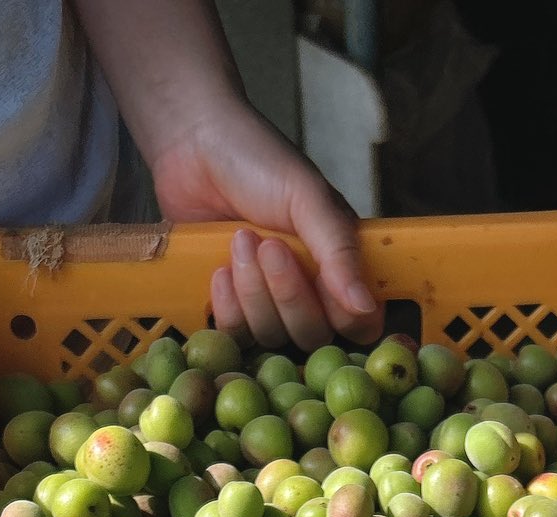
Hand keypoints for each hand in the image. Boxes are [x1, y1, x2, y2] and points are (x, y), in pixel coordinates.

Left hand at [150, 99, 381, 349]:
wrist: (192, 142)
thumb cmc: (257, 159)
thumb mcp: (308, 198)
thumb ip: (339, 251)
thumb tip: (365, 304)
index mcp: (338, 263)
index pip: (359, 322)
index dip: (345, 316)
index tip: (325, 282)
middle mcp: (306, 288)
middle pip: (312, 335)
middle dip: (289, 294)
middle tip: (270, 247)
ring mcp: (266, 300)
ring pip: (271, 335)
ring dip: (254, 292)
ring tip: (240, 241)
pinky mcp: (227, 304)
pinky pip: (235, 333)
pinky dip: (228, 306)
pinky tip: (220, 269)